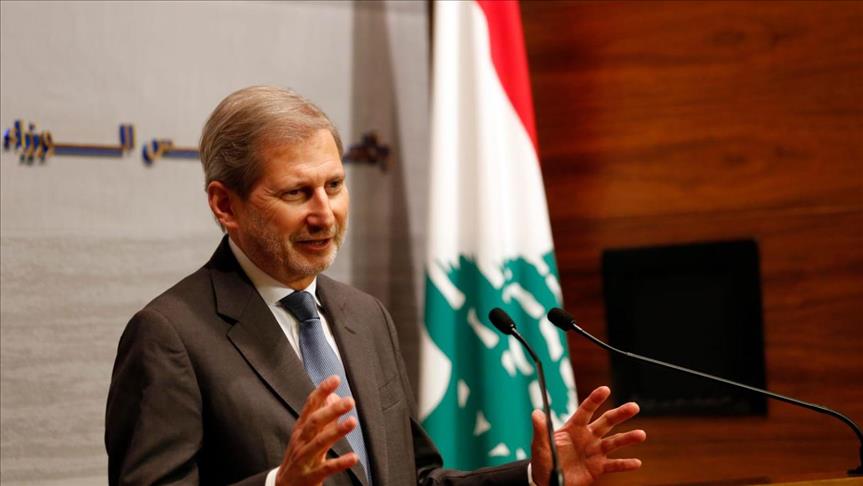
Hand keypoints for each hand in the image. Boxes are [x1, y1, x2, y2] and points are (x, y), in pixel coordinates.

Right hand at [275, 375, 358, 485]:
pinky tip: (353, 458)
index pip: (310, 406)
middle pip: (314, 422)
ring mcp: (304, 459)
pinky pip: (326, 468)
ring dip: (336, 431)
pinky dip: (340, 463)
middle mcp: (301, 441)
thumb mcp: (308, 435)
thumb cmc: (299, 456)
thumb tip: (333, 396)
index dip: (321, 391)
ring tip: (353, 422)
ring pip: (319, 443)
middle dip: (331, 410)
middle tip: (350, 400)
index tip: (335, 379)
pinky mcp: (310, 476)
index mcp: (301, 429)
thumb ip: (322, 417)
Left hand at [530, 386, 645, 485]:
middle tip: (634, 407)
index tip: (605, 389)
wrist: (548, 481)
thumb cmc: (543, 460)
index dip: (595, 399)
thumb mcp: (540, 445)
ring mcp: (595, 452)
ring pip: (614, 442)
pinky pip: (614, 465)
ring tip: (641, 435)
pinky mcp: (598, 468)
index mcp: (574, 428)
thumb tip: (536, 413)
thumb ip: (541, 429)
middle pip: (606, 422)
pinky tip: (637, 462)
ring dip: (628, 438)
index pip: (586, 410)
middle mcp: (587, 437)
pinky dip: (625, 464)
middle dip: (620, 414)